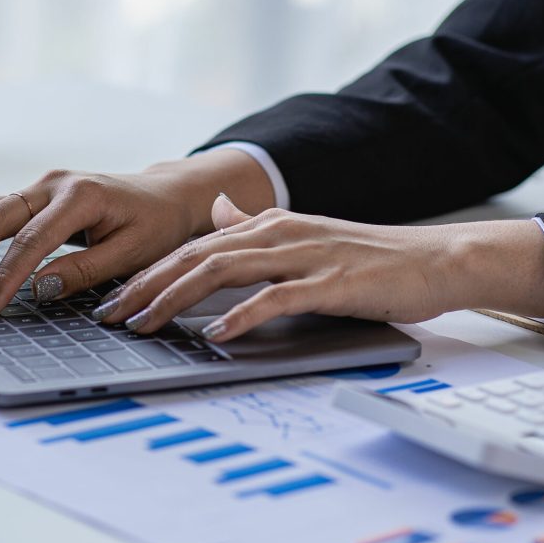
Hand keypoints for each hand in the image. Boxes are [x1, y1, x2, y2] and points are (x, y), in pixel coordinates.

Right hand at [0, 150, 275, 315]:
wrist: (165, 196)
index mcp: (80, 195)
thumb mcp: (131, 253)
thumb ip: (83, 270)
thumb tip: (37, 288)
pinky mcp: (35, 193)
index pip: (32, 239)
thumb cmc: (155, 226)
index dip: (6, 275)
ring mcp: (41, 184)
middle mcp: (54, 183)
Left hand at [95, 194, 543, 341]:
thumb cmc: (363, 256)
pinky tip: (217, 332)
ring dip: (176, 298)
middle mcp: (276, 233)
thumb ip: (255, 225)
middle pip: (195, 256)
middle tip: (110, 315)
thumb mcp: (300, 235)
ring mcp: (303, 254)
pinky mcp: (331, 281)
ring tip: (144, 323)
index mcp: (265, 225)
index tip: (114, 299)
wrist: (432, 259)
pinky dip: (243, 314)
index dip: (148, 272)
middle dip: (146, 286)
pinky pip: (277, 296)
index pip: (192, 247)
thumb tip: (219, 210)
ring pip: (223, 270)